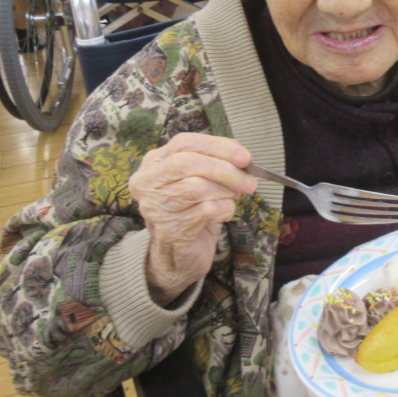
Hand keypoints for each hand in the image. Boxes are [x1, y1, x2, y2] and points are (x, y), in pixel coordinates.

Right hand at [129, 133, 255, 304]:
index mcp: (154, 163)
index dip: (217, 146)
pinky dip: (224, 210)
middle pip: (188, 163)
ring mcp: (155, 207)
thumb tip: (242, 157)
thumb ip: (215, 163)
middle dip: (226, 170)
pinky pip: (206, 211)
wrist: (181, 253)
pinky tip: (223, 214)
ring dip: (226, 193)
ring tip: (232, 198)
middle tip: (249, 181)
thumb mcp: (202, 179)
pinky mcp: (169, 230)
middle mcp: (147, 182)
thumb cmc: (193, 210)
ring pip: (197, 188)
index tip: (244, 156)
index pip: (184, 143)